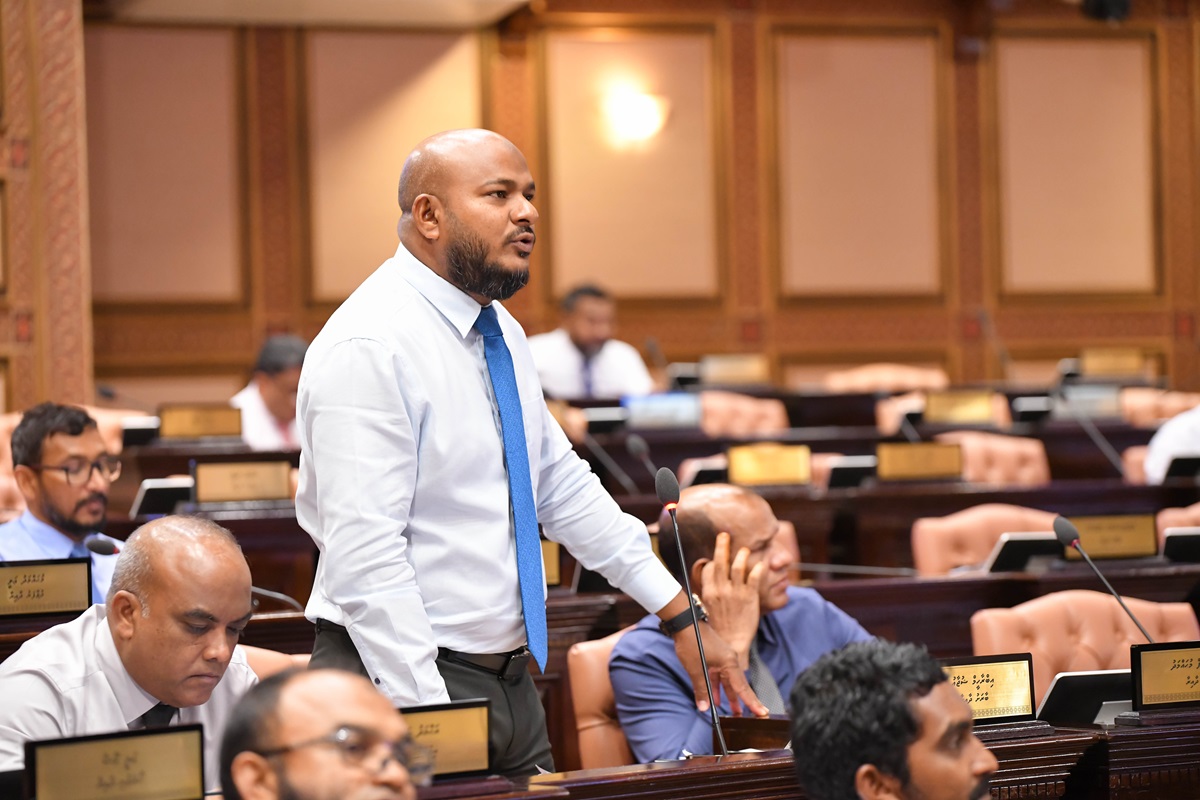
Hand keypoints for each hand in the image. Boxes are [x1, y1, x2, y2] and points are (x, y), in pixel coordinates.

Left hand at [671, 618, 767, 717]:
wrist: (684, 622)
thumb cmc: (692, 643)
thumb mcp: (696, 669)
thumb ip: (701, 689)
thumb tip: (704, 708)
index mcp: (729, 663)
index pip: (742, 687)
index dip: (751, 702)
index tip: (762, 712)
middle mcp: (729, 660)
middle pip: (738, 685)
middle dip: (744, 701)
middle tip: (755, 715)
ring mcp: (722, 658)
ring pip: (728, 681)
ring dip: (729, 696)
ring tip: (735, 711)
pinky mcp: (714, 657)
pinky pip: (719, 676)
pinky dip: (717, 687)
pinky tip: (715, 699)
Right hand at [698, 532, 763, 668]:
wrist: (732, 643)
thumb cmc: (719, 627)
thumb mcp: (708, 608)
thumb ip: (709, 593)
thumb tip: (708, 583)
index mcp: (708, 592)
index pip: (707, 569)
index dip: (711, 561)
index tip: (715, 558)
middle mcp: (720, 590)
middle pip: (720, 561)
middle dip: (721, 545)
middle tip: (724, 535)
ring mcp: (736, 593)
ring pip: (738, 566)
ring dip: (741, 554)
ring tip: (744, 549)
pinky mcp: (750, 597)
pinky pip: (754, 577)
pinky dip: (758, 568)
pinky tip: (760, 564)